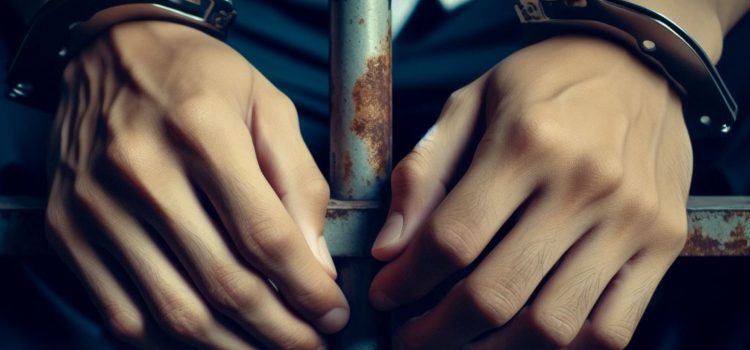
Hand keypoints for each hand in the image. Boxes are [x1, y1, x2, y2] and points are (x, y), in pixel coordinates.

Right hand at [46, 21, 346, 348]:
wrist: (111, 50)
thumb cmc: (197, 74)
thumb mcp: (268, 107)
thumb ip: (298, 184)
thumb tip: (315, 265)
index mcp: (202, 132)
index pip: (264, 237)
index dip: (306, 289)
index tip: (332, 313)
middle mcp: (143, 172)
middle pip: (224, 284)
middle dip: (280, 330)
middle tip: (310, 344)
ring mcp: (96, 207)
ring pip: (174, 311)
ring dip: (231, 346)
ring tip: (269, 347)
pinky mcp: (68, 229)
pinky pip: (120, 313)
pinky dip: (169, 341)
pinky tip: (209, 338)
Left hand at [369, 35, 691, 348]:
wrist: (639, 62)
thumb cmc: (545, 82)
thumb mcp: (471, 102)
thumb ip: (424, 173)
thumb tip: (390, 248)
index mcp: (528, 142)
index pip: (453, 238)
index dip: (407, 280)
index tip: (386, 294)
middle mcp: (585, 184)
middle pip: (497, 292)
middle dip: (438, 332)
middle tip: (412, 335)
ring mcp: (631, 220)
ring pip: (553, 325)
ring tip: (462, 344)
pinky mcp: (665, 243)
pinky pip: (613, 328)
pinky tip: (524, 339)